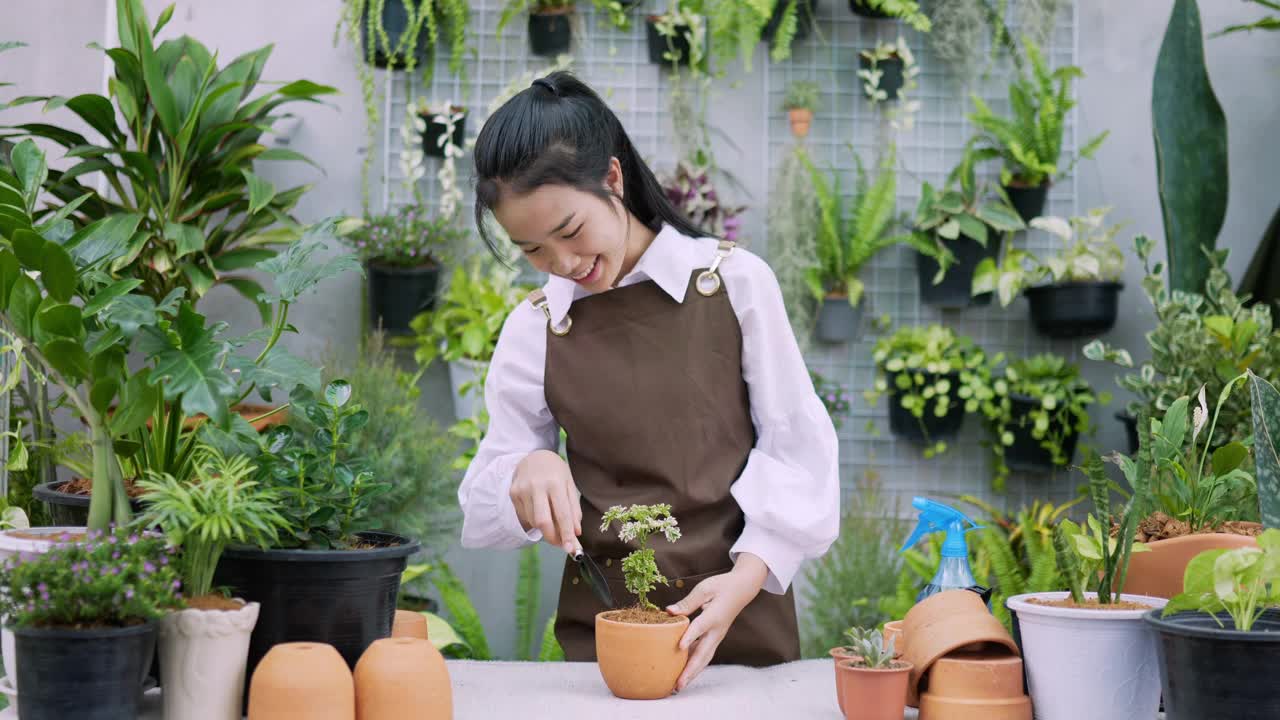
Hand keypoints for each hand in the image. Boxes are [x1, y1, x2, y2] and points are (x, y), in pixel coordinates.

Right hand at [511, 449, 582, 552]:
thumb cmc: (556, 472)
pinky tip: (540, 509)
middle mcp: (537, 486)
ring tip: (552, 520)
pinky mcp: (513, 494)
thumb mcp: (570, 486)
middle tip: (562, 544)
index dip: (567, 534)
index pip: (562, 514)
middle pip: (543, 522)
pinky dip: (535, 519)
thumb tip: (576, 532)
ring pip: (534, 521)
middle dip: (553, 538)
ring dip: (545, 528)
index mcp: (555, 483)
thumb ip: (574, 509)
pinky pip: (525, 516)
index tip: (572, 549)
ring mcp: (522, 490)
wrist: (534, 456)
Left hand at [665, 553, 768, 691]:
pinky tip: (682, 671)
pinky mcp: (715, 638)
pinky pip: (704, 654)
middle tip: (678, 685)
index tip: (679, 647)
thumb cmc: (723, 586)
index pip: (700, 627)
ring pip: (705, 659)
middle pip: (703, 654)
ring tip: (678, 686)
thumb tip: (669, 611)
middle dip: (690, 670)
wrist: (742, 589)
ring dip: (692, 673)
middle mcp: (717, 631)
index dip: (690, 637)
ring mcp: (717, 636)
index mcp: (714, 616)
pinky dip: (694, 665)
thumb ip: (687, 602)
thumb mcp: (705, 588)